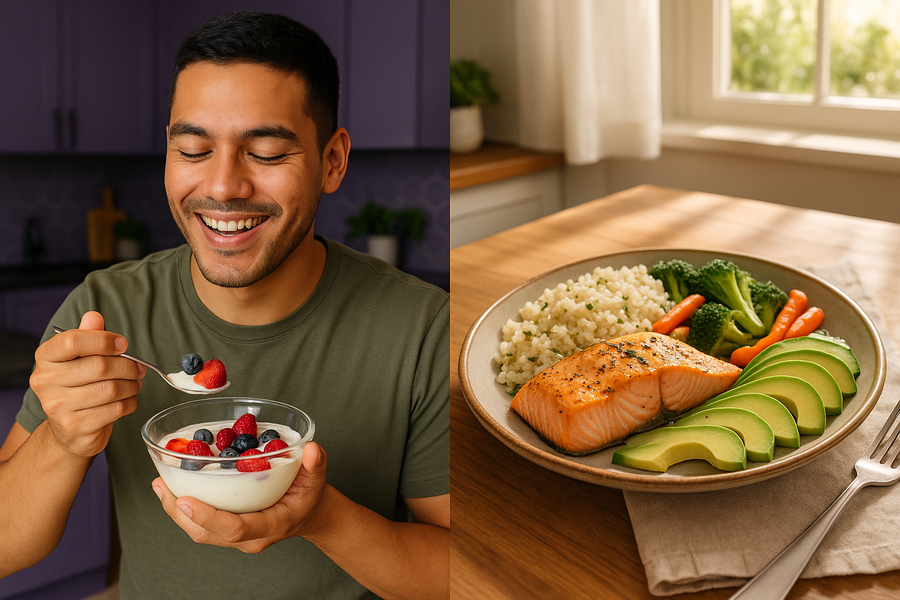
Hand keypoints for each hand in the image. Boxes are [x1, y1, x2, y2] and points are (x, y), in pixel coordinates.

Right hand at [30, 311, 144, 457]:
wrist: (68, 430)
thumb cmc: (78, 387)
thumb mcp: (79, 358)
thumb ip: (87, 336)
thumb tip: (93, 316)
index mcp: (45, 358)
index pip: (72, 341)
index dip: (103, 340)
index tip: (122, 344)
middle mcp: (45, 381)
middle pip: (99, 366)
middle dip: (128, 366)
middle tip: (139, 368)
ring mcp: (58, 406)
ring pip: (111, 389)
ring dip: (132, 385)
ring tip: (135, 384)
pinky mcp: (75, 426)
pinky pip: (115, 409)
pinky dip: (130, 403)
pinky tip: (128, 400)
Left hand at [152, 442, 328, 552]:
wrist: (309, 513)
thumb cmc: (310, 496)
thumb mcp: (317, 479)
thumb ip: (316, 464)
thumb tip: (312, 450)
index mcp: (271, 525)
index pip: (234, 528)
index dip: (208, 516)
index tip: (185, 499)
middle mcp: (250, 537)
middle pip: (206, 533)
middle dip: (180, 512)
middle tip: (163, 486)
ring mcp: (237, 537)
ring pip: (199, 532)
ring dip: (176, 510)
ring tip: (161, 485)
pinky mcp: (228, 529)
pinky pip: (201, 525)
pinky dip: (184, 508)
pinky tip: (172, 488)